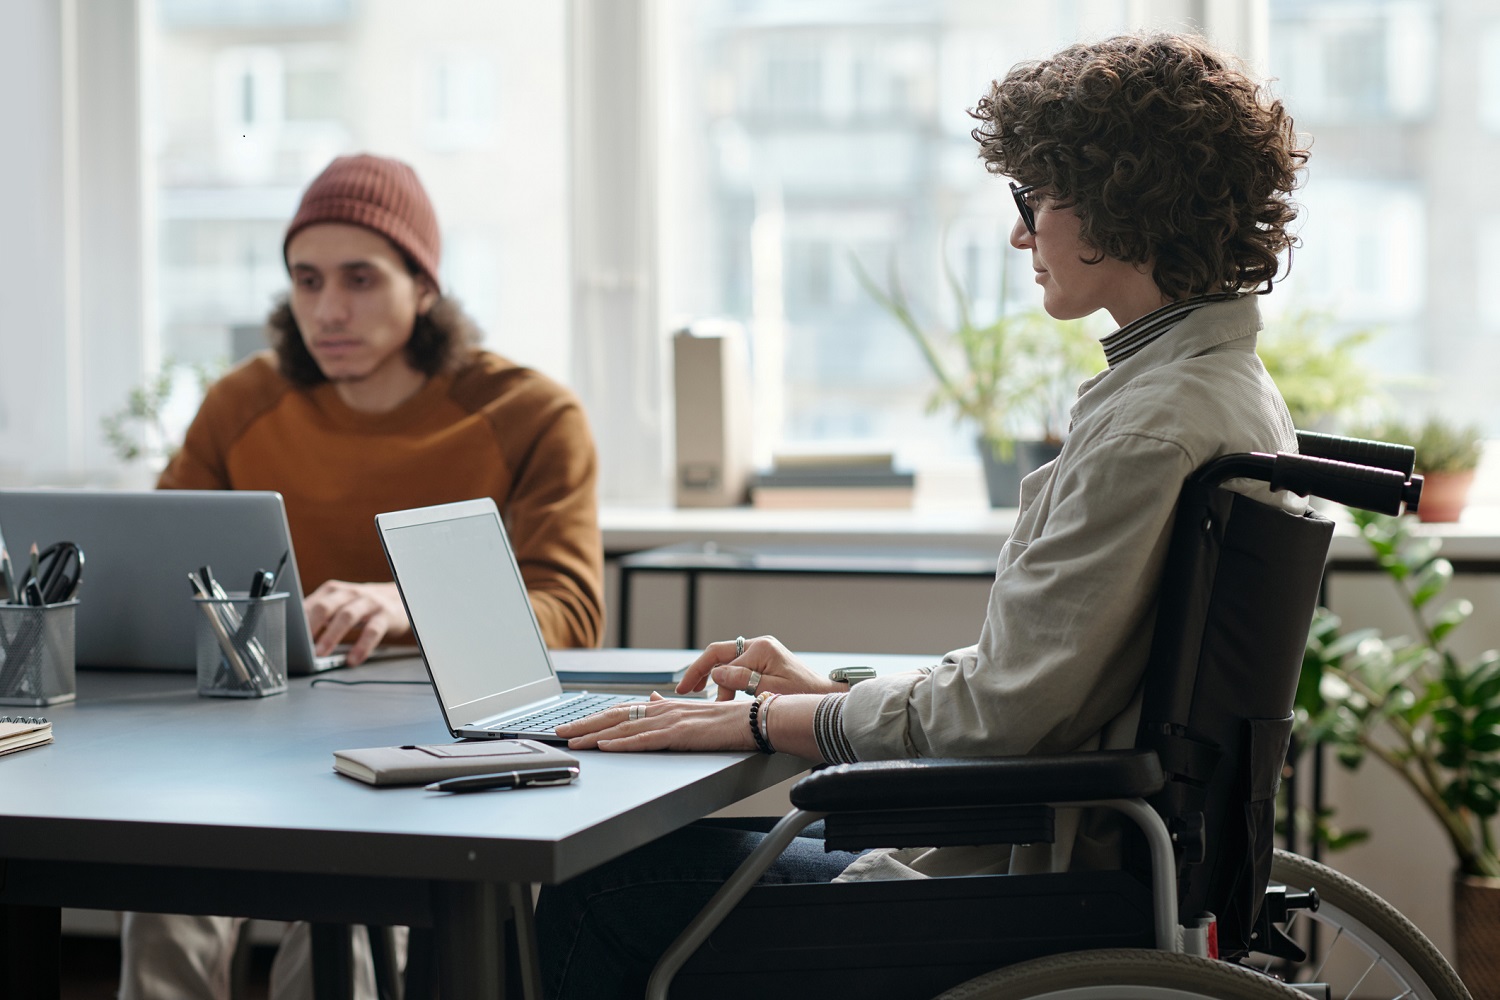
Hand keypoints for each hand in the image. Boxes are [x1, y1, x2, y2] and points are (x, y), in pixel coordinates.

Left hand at [303, 580, 410, 665]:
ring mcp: (369, 602)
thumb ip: (319, 616)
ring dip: (331, 636)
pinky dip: (361, 646)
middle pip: (326, 606)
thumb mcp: (340, 605)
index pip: (311, 603)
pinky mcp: (386, 615)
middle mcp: (350, 593)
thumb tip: (294, 636)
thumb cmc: (362, 606)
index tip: (288, 638)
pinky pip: (372, 630)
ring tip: (320, 654)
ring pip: (347, 616)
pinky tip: (353, 659)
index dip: (298, 621)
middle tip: (301, 647)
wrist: (401, 598)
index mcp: (333, 590)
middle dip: (311, 627)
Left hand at [556, 692, 755, 751]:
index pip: (622, 711)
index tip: (574, 724)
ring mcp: (670, 722)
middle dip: (584, 725)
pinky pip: (645, 740)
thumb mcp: (692, 712)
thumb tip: (649, 700)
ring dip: (595, 736)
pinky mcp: (680, 734)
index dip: (595, 717)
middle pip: (615, 717)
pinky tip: (606, 747)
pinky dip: (623, 744)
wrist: (754, 720)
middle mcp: (663, 711)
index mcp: (664, 707)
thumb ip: (667, 708)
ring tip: (573, 743)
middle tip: (559, 733)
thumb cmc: (728, 720)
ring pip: (624, 729)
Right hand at [676, 634, 840, 700]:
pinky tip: (722, 695)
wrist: (823, 696)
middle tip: (685, 690)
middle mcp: (759, 645)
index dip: (702, 676)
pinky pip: (738, 667)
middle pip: (719, 654)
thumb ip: (742, 680)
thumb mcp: (769, 690)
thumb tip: (716, 674)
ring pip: (727, 662)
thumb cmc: (803, 695)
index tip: (689, 691)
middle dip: (700, 672)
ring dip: (716, 681)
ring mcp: (761, 651)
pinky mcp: (764, 660)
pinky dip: (728, 681)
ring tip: (708, 699)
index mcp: (760, 648)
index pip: (721, 659)